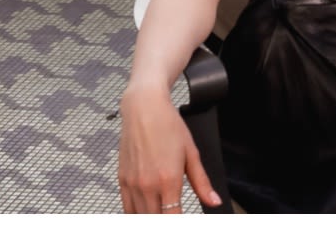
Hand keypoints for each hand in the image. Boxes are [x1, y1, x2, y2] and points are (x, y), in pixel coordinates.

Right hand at [117, 82, 218, 212]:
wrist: (144, 110)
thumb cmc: (169, 127)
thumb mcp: (192, 153)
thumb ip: (202, 182)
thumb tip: (213, 201)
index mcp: (168, 180)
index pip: (172, 217)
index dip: (179, 225)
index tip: (186, 225)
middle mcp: (147, 185)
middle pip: (154, 220)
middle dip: (165, 223)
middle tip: (175, 218)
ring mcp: (132, 184)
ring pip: (139, 217)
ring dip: (151, 219)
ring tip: (163, 216)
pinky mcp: (122, 180)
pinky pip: (127, 208)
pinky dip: (136, 214)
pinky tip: (146, 212)